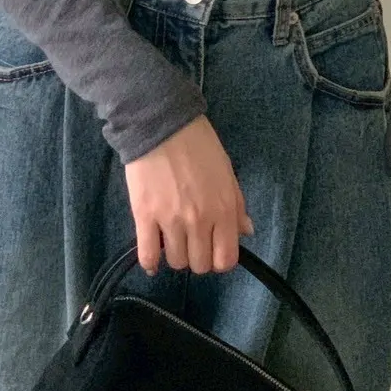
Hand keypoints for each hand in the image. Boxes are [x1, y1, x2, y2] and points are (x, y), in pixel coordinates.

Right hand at [124, 114, 254, 275]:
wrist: (162, 126)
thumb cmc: (199, 146)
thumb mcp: (227, 173)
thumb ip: (238, 206)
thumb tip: (246, 232)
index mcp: (224, 210)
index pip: (226, 259)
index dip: (220, 260)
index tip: (213, 250)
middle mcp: (200, 221)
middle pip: (199, 265)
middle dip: (197, 257)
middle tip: (191, 242)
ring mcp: (171, 221)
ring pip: (176, 262)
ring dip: (175, 255)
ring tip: (172, 240)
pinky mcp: (145, 216)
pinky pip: (147, 254)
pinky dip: (150, 263)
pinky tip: (152, 260)